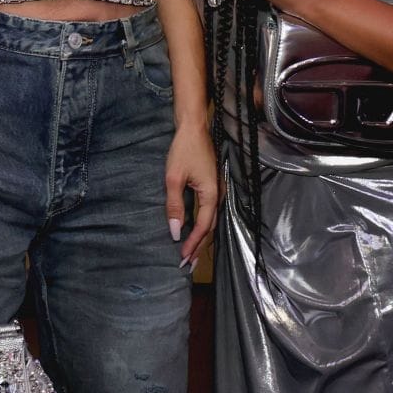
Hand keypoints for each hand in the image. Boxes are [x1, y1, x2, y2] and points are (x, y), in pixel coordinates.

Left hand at [164, 120, 219, 267]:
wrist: (194, 127)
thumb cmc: (183, 150)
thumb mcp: (173, 178)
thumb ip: (174, 205)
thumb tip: (175, 231)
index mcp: (211, 195)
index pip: (203, 227)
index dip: (193, 244)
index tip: (182, 259)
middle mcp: (218, 195)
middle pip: (210, 228)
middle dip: (199, 247)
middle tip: (187, 265)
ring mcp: (217, 191)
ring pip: (211, 221)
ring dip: (202, 239)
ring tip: (192, 254)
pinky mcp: (213, 187)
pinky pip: (210, 213)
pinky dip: (203, 226)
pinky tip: (196, 232)